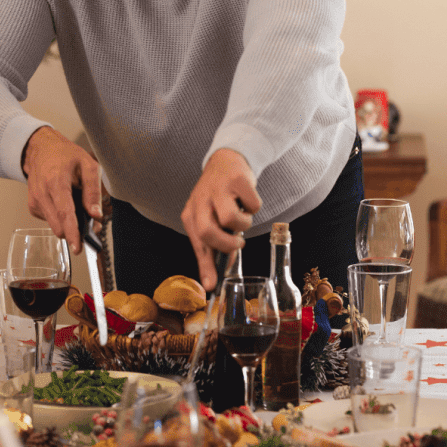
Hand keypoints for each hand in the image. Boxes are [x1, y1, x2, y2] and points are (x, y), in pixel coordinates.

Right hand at [22, 127, 106, 254]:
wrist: (40, 150)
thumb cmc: (64, 155)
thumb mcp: (88, 165)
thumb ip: (93, 191)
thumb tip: (96, 215)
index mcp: (56, 182)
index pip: (65, 212)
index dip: (73, 232)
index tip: (78, 247)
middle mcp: (42, 194)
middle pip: (59, 226)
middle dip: (76, 230)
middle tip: (90, 220)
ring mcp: (35, 202)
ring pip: (56, 227)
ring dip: (69, 223)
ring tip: (76, 204)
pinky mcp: (33, 207)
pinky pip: (51, 221)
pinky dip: (60, 217)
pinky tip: (63, 202)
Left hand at [180, 148, 260, 290]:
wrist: (226, 160)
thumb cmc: (218, 197)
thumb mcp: (209, 220)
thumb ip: (212, 249)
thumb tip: (213, 282)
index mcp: (192, 213)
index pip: (197, 243)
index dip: (205, 266)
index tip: (212, 285)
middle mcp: (201, 200)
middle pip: (208, 232)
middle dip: (227, 244)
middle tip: (238, 242)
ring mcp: (219, 188)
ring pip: (232, 219)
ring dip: (244, 224)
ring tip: (242, 215)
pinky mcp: (238, 179)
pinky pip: (253, 205)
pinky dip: (255, 207)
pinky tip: (247, 201)